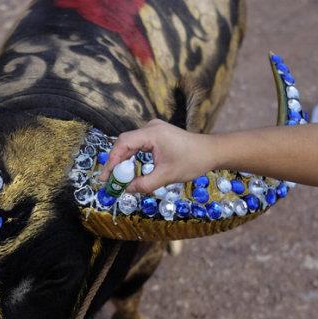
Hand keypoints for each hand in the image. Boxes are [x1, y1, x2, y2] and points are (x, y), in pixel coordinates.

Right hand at [99, 119, 216, 192]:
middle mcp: (150, 128)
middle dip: (115, 162)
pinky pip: (138, 145)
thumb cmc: (192, 161)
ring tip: (116, 177)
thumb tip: (126, 190)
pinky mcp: (157, 135)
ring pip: (130, 144)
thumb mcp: (167, 176)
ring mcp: (153, 130)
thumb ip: (145, 184)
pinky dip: (132, 157)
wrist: (211, 151)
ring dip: (123, 160)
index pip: (123, 143)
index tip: (105, 177)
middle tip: (108, 180)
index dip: (112, 160)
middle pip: (124, 143)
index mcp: (152, 133)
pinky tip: (129, 169)